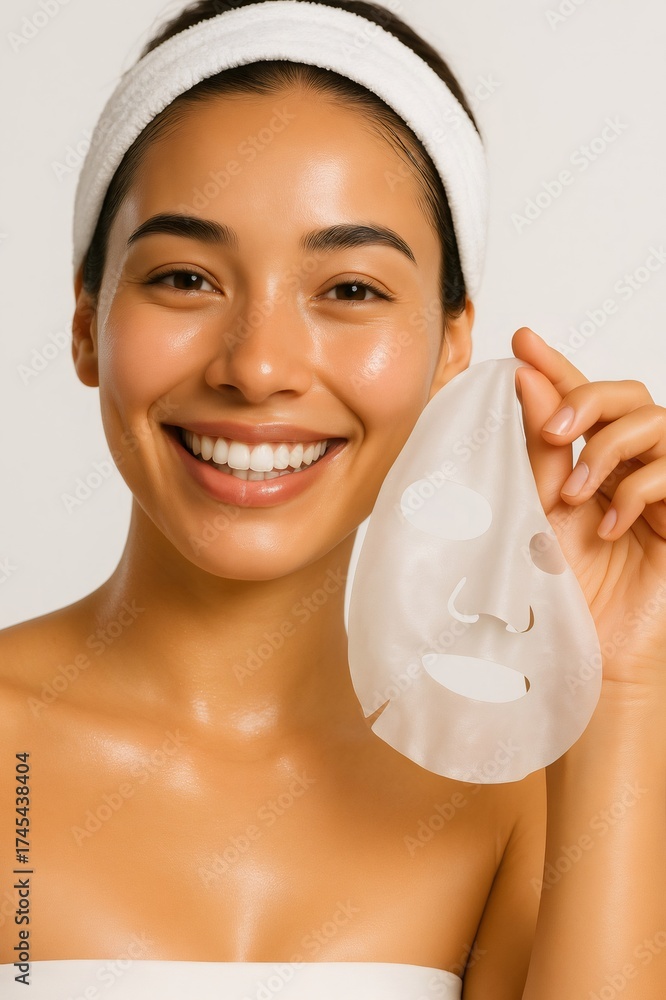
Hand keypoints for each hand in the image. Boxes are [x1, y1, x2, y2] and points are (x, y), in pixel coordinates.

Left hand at [512, 328, 665, 692]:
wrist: (590, 653)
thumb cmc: (564, 590)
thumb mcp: (540, 510)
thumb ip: (540, 451)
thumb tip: (525, 381)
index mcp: (589, 464)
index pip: (578, 401)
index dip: (555, 365)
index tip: (521, 339)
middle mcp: (628, 467)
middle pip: (626, 395)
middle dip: (586, 399)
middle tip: (553, 431)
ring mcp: (661, 487)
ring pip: (656, 421)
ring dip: (610, 449)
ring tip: (576, 495)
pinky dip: (638, 488)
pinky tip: (611, 525)